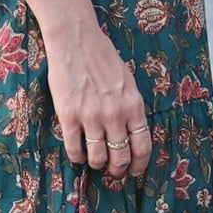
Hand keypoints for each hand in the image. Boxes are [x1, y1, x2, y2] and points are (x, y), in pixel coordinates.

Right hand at [44, 17, 151, 181]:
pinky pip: (74, 149)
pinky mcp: (69, 116)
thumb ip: (130, 106)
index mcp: (133, 105)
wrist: (76, 40)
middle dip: (118, 170)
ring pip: (98, 157)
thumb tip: (130, 131)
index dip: (139, 165)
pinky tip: (78, 154)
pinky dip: (77, 157)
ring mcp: (91, 116)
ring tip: (94, 162)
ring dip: (97, 165)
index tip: (134, 172)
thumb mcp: (128, 81)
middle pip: (121, 157)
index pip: (142, 146)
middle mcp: (115, 114)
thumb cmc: (103, 57)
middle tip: (113, 171)